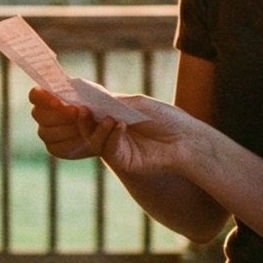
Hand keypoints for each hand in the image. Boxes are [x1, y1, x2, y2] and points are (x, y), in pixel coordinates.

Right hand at [28, 87, 102, 158]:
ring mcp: (46, 133)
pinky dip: (72, 142)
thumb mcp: (90, 93)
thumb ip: (80, 93)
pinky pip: (57, 147)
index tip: (57, 101)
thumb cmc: (94, 103)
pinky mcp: (54, 148)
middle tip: (76, 111)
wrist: (105, 125)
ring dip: (67, 129)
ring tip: (84, 125)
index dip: (42, 98)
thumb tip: (74, 102)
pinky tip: (84, 138)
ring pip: (47, 132)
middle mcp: (42, 115)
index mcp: (46, 97)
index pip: (35, 95)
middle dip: (59, 114)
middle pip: (39, 115)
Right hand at [90, 95, 214, 186]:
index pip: (93, 112)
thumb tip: (88, 100)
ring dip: (96, 129)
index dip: (83, 107)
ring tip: (107, 118)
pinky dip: (112, 137)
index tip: (75, 99)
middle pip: (88, 129)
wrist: (187, 140)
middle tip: (80, 109)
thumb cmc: (166, 119)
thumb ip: (114, 103)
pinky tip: (120, 126)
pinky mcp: (124, 162)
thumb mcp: (138, 104)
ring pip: (95, 141)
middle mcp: (113, 133)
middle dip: (83, 120)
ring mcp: (118, 148)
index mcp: (116, 116)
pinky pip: (109, 151)